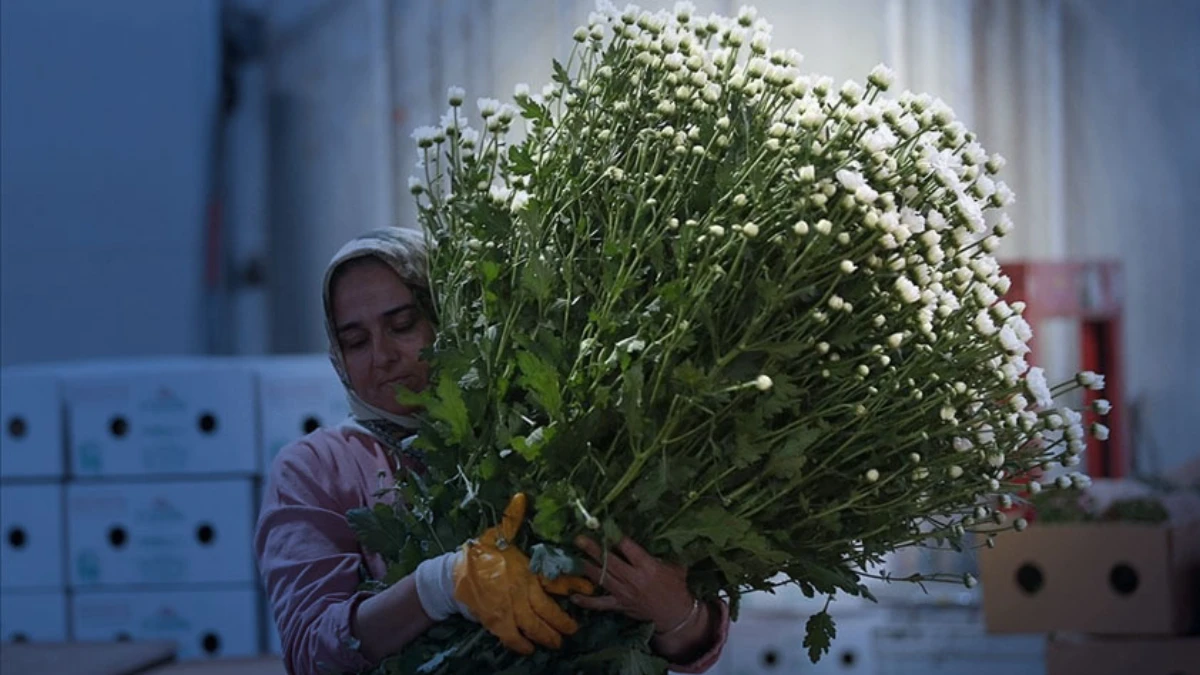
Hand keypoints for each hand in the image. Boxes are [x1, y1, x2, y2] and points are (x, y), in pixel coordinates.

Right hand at [452, 493, 594, 654]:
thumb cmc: (477, 554)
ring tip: (557, 642)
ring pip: (532, 626)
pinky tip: (529, 649)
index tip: (588, 588)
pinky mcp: (494, 620)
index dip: (572, 584)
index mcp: (524, 570)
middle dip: (562, 621)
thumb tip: (522, 497)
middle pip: (546, 610)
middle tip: (574, 629)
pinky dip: (521, 644)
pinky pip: (511, 636)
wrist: (452, 575)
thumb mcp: (495, 533)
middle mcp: (519, 591)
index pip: (553, 579)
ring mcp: (507, 608)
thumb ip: (512, 519)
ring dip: (546, 635)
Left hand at [569, 535, 697, 633]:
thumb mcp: (674, 567)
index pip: (628, 548)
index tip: (604, 527)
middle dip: (593, 549)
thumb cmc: (676, 587)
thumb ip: (659, 555)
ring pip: (602, 578)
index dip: (615, 536)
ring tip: (574, 557)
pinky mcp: (620, 605)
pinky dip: (586, 601)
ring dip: (587, 567)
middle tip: (579, 539)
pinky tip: (573, 596)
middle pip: (610, 562)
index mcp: (647, 566)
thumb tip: (647, 541)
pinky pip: (600, 604)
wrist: (675, 615)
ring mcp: (624, 593)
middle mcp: (633, 579)